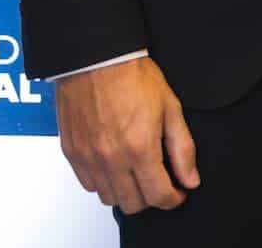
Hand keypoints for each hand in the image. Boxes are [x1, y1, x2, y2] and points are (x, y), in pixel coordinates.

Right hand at [54, 56, 199, 214]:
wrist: (96, 58)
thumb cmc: (133, 76)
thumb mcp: (171, 108)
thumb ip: (182, 148)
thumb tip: (190, 178)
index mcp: (139, 147)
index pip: (158, 195)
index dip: (173, 199)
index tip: (178, 193)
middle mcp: (111, 158)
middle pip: (132, 204)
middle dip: (151, 198)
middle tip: (159, 181)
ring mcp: (88, 158)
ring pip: (108, 198)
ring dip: (126, 192)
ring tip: (137, 173)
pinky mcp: (72, 153)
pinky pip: (88, 184)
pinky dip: (103, 182)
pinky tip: (115, 166)